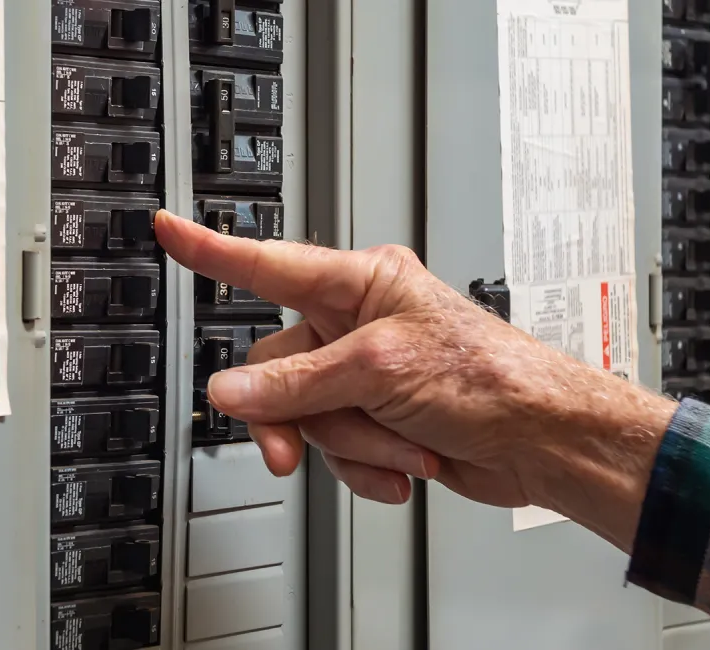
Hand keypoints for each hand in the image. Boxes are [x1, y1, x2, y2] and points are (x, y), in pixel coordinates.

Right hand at [154, 210, 675, 549]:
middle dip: (301, 416)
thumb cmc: (489, 378)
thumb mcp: (378, 371)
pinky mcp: (377, 417)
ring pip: (307, 417)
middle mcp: (358, 322)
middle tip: (294, 447)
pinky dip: (366, 466)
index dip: (213, 249)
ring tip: (402, 445)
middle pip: (277, 370)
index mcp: (360, 283)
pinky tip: (404, 465)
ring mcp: (365, 373)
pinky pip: (335, 448)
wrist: (540, 442)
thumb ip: (295, 383)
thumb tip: (231, 391)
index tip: (169, 228)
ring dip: (352, 445)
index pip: (268, 264)